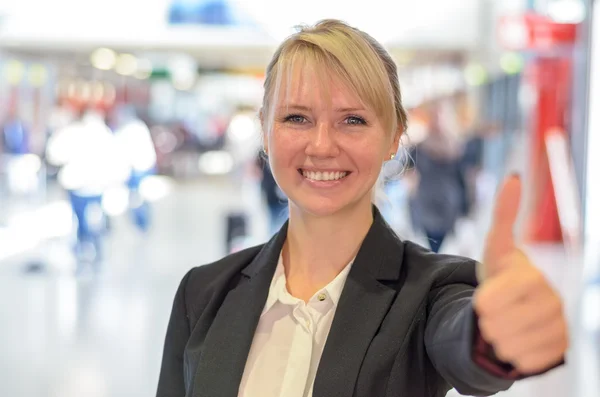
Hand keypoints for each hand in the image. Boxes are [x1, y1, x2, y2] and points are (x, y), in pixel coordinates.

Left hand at [473, 175, 568, 373]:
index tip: (482, 302)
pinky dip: (514, 356)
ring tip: (501, 327)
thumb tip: (514, 177)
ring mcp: (558, 325)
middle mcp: (551, 300)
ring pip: (511, 346)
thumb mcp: (495, 247)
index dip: (483, 303)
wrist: (517, 305)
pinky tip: (515, 342)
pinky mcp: (560, 348)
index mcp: (532, 276)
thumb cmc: (502, 274)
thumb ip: (504, 215)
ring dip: (499, 340)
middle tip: (490, 316)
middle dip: (488, 322)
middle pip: (499, 325)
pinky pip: (527, 362)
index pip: (492, 300)